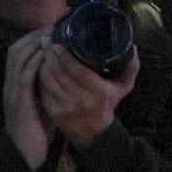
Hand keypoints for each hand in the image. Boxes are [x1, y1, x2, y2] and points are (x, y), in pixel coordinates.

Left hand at [11, 29, 127, 158]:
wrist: (93, 131)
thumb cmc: (107, 103)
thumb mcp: (122, 88)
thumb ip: (130, 68)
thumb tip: (131, 47)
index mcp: (99, 92)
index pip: (78, 71)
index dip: (65, 56)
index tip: (57, 43)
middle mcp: (82, 101)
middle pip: (60, 73)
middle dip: (49, 54)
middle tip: (45, 40)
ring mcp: (66, 107)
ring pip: (49, 80)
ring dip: (42, 63)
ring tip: (41, 51)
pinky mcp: (54, 112)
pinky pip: (43, 89)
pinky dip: (40, 76)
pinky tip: (39, 67)